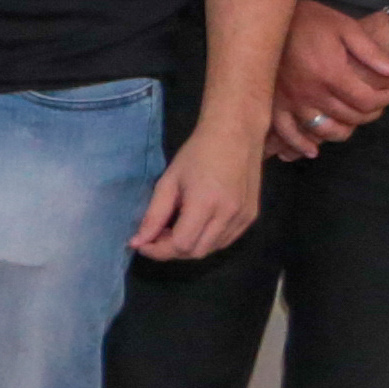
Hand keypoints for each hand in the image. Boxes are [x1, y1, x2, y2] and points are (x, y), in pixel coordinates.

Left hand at [132, 118, 265, 259]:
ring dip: (189, 247)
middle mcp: (229, 215)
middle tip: (156, 236)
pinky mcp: (251, 217)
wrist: (236, 135)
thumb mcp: (168, 181)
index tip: (141, 244)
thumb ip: (154, 215)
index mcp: (206, 203)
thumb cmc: (197, 153)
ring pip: (211, 249)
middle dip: (171, 251)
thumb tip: (138, 242)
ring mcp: (243, 218)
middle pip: (196, 252)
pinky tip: (195, 226)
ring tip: (173, 230)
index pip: (181, 245)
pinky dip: (206, 241)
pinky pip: (225, 241)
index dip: (158, 250)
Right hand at [266, 0, 388, 163]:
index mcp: (331, 73)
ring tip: (352, 123)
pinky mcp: (274, 102)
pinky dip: (299, 144)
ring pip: (322, 129)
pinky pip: (286, 131)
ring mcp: (291, 100)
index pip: (366, 100)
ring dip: (342, 131)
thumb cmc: (313, 20)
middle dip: (370, 113)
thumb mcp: (348, 29)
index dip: (385, 100)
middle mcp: (311, 92)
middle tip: (377, 104)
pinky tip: (311, 150)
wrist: (273, 17)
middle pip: (348, 116)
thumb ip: (374, 54)